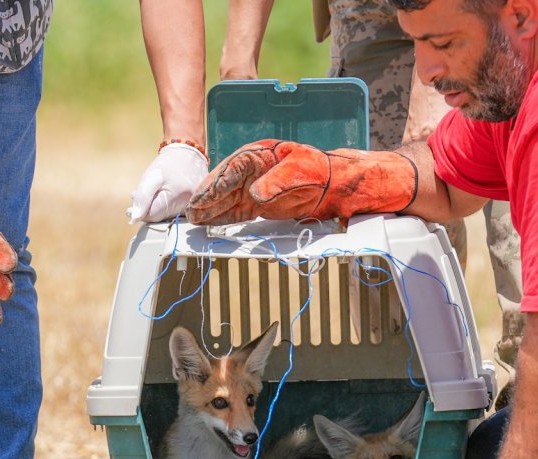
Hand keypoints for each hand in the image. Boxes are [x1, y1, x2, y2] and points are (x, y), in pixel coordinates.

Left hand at [126, 143, 209, 222]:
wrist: (188, 152)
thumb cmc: (167, 163)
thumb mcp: (150, 177)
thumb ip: (142, 198)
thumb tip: (134, 219)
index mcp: (177, 198)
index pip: (152, 217)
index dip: (140, 209)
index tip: (134, 196)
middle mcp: (188, 206)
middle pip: (160, 217)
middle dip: (148, 206)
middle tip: (144, 190)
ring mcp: (194, 206)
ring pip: (167, 215)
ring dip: (157, 205)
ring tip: (155, 189)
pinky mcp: (195, 205)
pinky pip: (175, 211)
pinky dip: (166, 204)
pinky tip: (164, 192)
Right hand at [183, 140, 417, 224]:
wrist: (346, 185)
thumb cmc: (328, 173)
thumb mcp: (305, 173)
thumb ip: (278, 182)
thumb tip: (255, 194)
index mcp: (263, 154)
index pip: (233, 168)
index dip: (215, 184)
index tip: (203, 198)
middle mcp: (256, 169)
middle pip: (224, 183)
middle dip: (207, 197)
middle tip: (191, 212)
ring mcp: (257, 186)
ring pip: (227, 199)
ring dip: (211, 210)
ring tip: (194, 221)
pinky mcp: (263, 204)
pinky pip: (237, 211)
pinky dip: (224, 218)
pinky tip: (211, 225)